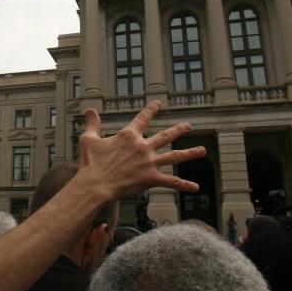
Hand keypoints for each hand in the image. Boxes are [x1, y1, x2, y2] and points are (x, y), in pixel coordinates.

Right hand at [77, 101, 205, 201]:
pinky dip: (183, 185)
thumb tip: (90, 110)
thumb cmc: (91, 163)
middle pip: (165, 135)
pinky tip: (196, 187)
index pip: (143, 118)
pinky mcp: (150, 178)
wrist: (96, 184)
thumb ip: (93, 124)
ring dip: (189, 153)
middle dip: (178, 130)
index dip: (151, 110)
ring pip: (174, 156)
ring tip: (202, 151)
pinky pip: (171, 182)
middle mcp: (142, 147)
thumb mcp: (89, 140)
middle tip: (188, 126)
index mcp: (128, 136)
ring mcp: (149, 162)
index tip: (158, 103)